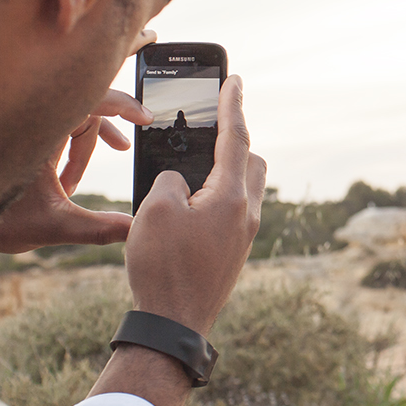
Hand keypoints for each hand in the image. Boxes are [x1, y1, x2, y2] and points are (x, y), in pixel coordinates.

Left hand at [0, 89, 152, 253]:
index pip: (91, 99)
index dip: (123, 103)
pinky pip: (54, 124)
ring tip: (106, 161)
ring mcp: (22, 126)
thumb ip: (97, 228)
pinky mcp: (15, 136)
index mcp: (40, 128)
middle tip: (129, 140)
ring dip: (87, 142)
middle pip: (84, 105)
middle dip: (106, 128)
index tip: (145, 117)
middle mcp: (31, 119)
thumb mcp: (52, 225)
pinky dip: (73, 142)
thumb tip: (134, 229)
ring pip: (70, 115)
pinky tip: (73, 176)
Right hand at [121, 75, 266, 335]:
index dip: (232, 105)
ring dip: (225, 172)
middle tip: (211, 126)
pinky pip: (232, 212)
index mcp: (232, 197)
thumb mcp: (155, 210)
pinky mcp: (232, 254)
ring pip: (244, 188)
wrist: (173, 326)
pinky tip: (190, 204)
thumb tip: (181, 182)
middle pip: (250, 162)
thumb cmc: (163, 268)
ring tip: (194, 166)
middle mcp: (247, 214)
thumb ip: (169, 180)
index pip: (236, 137)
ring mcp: (243, 236)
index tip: (235, 79)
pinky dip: (216, 197)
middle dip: (234, 140)